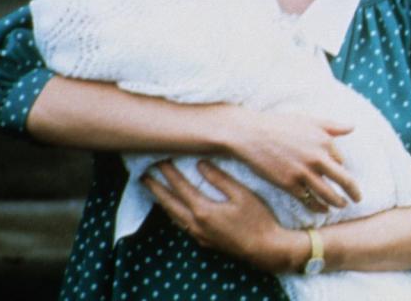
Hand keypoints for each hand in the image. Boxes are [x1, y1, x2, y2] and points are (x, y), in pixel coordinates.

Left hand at [143, 160, 307, 272]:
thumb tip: (201, 164)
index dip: (170, 174)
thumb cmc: (257, 219)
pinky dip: (175, 215)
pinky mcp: (206, 242)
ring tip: (155, 192)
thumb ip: (220, 179)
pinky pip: (183, 226)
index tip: (159, 160)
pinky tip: (176, 212)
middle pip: (171, 205)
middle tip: (144, 177)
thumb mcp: (242, 194)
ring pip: (175, 217)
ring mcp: (200, 235)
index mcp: (204, 211)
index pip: (181, 188)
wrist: (266, 249)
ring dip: (164, 203)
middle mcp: (197, 224)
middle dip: (157, 190)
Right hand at [219, 108, 361, 211]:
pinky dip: (318, 207)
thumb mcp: (308, 120)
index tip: (340, 174)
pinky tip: (322, 210)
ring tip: (342, 206)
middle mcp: (318, 157)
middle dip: (354, 192)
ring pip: (328, 194)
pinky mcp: (289, 184)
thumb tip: (353, 126)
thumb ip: (332, 126)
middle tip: (358, 199)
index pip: (340, 161)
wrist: (251, 134)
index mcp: (324, 141)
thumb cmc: (279, 125)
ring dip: (338, 203)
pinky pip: (309, 200)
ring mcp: (304, 172)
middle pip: (344, 180)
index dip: (340, 168)